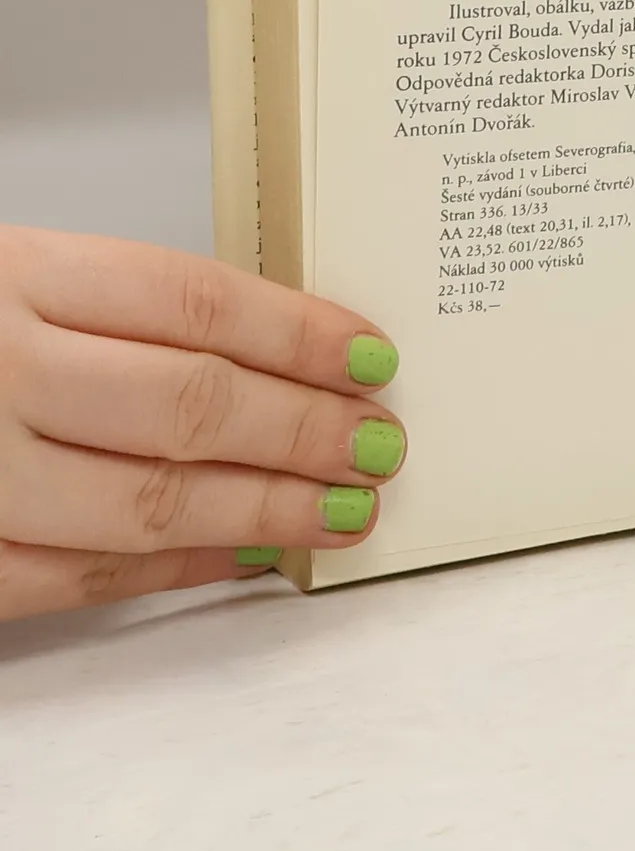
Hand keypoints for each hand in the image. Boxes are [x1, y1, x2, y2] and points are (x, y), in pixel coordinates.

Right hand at [0, 227, 404, 620]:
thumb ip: (115, 308)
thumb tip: (279, 351)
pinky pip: (78, 576)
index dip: (300, 334)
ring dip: (266, 510)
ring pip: (148, 498)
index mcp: (12, 273)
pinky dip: (176, 568)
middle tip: (381, 445)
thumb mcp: (9, 275)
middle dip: (306, 431)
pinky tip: (243, 556)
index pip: (193, 301)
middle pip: (189, 403)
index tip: (373, 358)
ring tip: (344, 509)